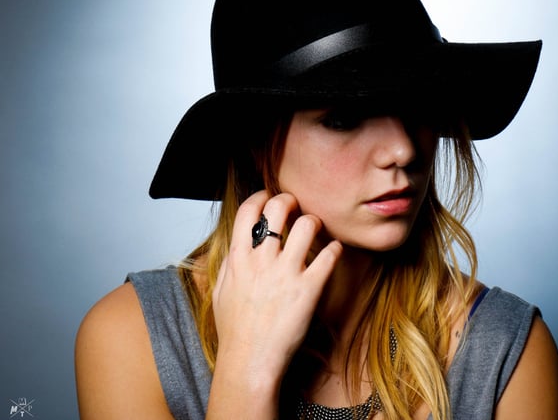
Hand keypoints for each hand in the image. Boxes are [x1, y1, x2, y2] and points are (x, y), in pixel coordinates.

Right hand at [211, 190, 341, 383]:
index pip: (248, 211)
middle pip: (279, 208)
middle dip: (290, 200)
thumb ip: (229, 265)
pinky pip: (329, 255)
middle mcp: (262, 261)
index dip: (261, 196)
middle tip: (297, 207)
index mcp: (238, 259)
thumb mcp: (222, 292)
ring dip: (314, 221)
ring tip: (316, 229)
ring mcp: (287, 274)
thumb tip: (236, 246)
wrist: (250, 362)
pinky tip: (333, 251)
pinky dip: (334, 249)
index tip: (269, 196)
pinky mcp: (309, 289)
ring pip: (307, 225)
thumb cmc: (235, 332)